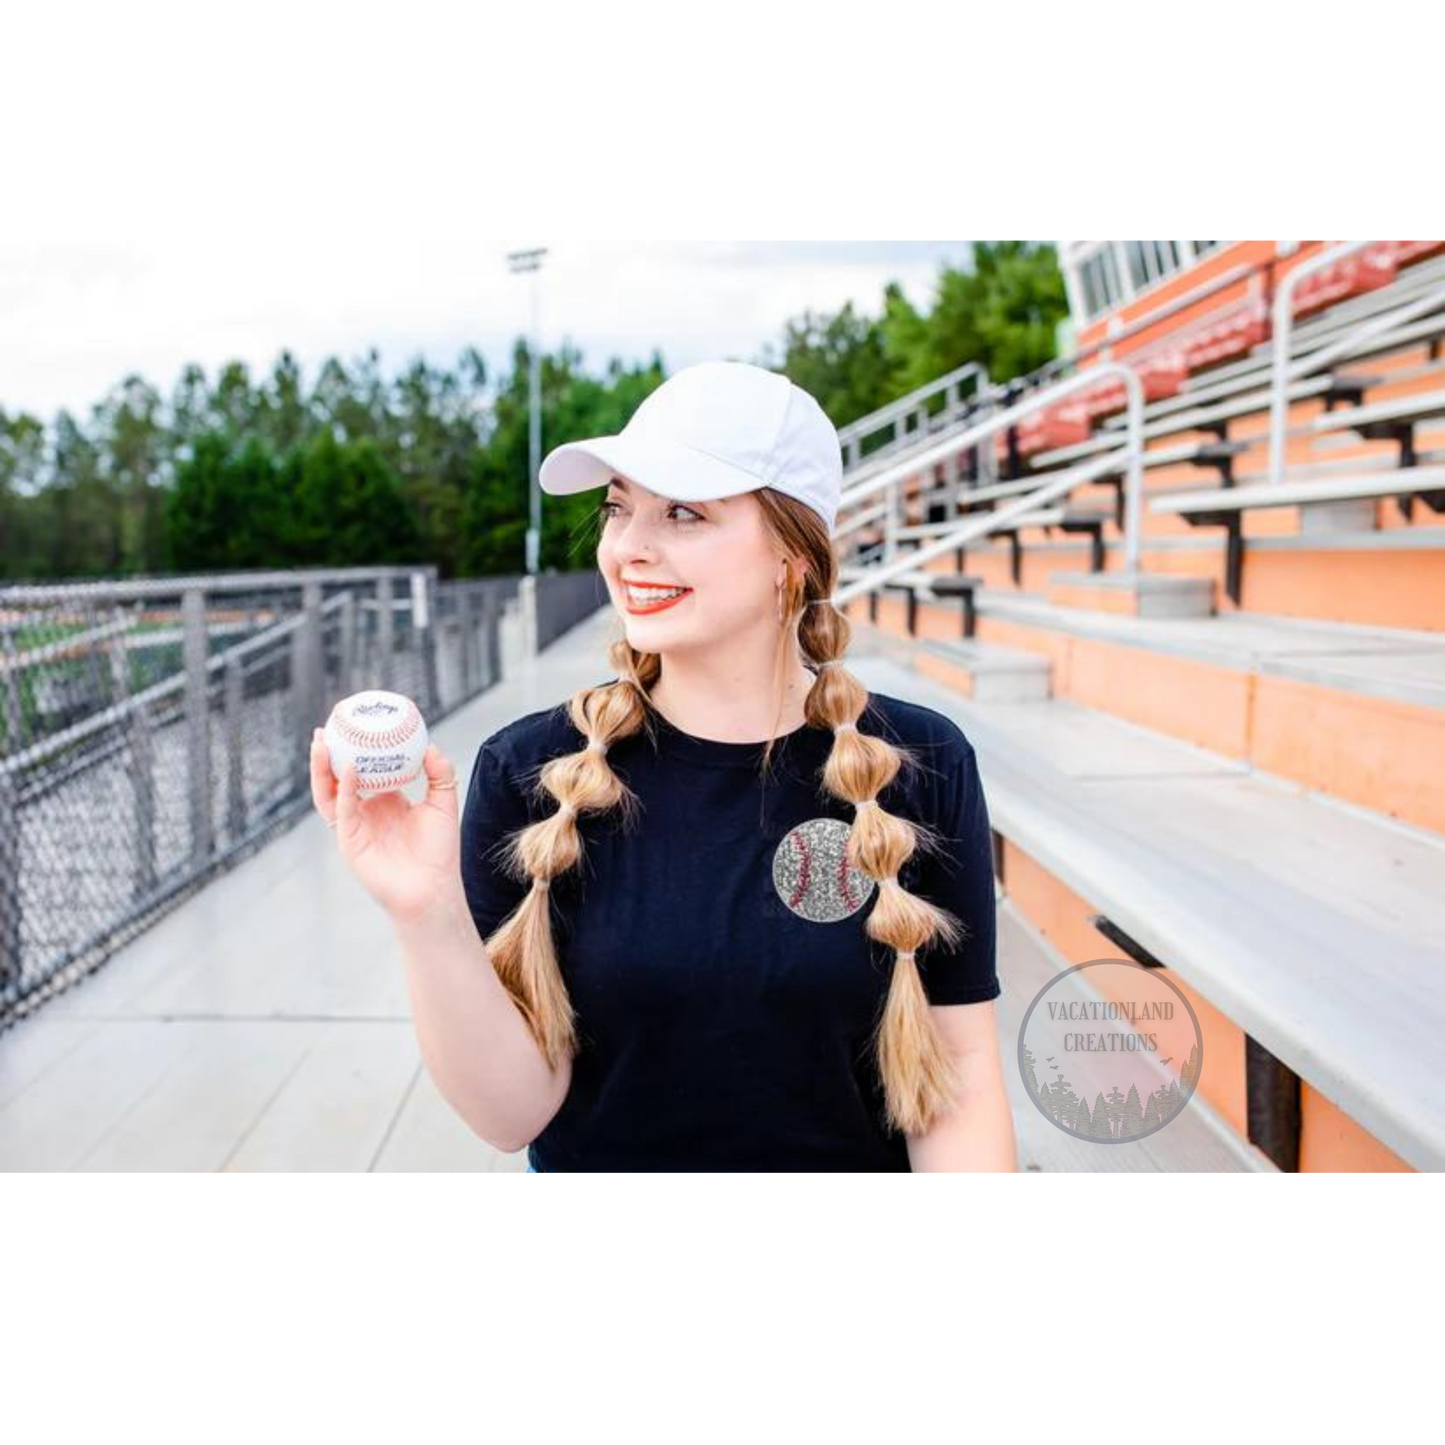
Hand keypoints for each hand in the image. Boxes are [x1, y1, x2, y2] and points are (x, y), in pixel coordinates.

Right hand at [309, 726, 465, 923]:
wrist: (432, 888)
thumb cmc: (439, 852)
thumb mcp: (443, 803)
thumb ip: (439, 773)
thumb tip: (429, 745)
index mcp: (385, 802)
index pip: (365, 769)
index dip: (357, 748)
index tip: (356, 722)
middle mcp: (365, 812)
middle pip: (338, 777)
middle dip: (329, 753)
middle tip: (329, 725)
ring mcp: (353, 826)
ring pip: (329, 792)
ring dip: (322, 767)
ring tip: (323, 742)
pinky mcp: (348, 841)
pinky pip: (342, 810)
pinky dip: (344, 789)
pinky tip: (349, 768)